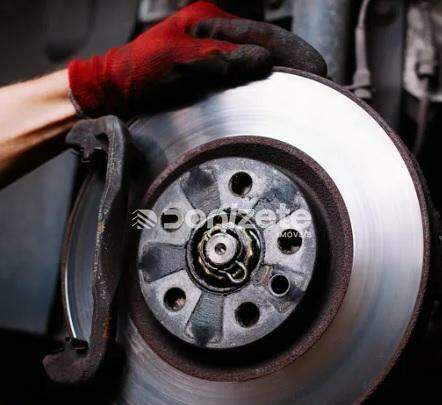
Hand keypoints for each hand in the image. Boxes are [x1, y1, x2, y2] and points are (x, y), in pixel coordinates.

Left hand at [68, 1, 325, 116]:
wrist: (116, 91)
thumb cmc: (138, 73)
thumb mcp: (179, 62)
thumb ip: (220, 60)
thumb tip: (263, 60)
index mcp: (210, 23)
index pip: (261, 34)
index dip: (290, 52)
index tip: (315, 67)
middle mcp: (215, 36)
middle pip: (264, 45)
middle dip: (292, 61)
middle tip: (317, 78)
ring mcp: (213, 54)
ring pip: (256, 61)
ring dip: (280, 74)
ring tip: (303, 88)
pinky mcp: (209, 73)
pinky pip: (243, 76)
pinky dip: (260, 85)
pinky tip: (271, 94)